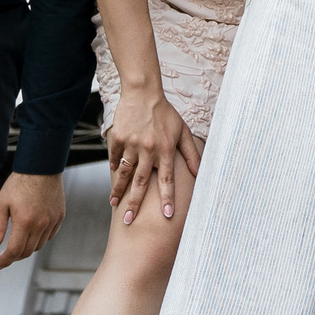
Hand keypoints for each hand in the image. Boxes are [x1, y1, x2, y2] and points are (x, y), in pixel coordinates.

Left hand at [0, 173, 65, 269]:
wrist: (42, 167)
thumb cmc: (19, 184)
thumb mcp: (1, 204)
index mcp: (25, 221)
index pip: (15, 251)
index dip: (5, 261)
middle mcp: (41, 224)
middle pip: (28, 251)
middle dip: (15, 256)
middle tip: (5, 255)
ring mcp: (53, 220)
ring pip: (39, 245)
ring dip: (28, 248)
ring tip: (18, 242)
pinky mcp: (60, 216)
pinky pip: (50, 235)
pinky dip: (40, 238)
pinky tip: (32, 232)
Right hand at [106, 88, 198, 225]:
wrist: (143, 93)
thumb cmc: (166, 113)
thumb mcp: (183, 131)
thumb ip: (191, 153)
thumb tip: (200, 173)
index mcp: (165, 149)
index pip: (167, 179)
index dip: (167, 198)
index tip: (167, 216)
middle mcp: (148, 149)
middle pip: (141, 183)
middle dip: (135, 204)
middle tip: (129, 221)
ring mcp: (131, 144)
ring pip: (125, 174)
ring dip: (119, 191)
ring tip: (114, 205)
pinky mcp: (118, 139)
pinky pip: (115, 158)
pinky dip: (115, 168)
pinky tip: (114, 179)